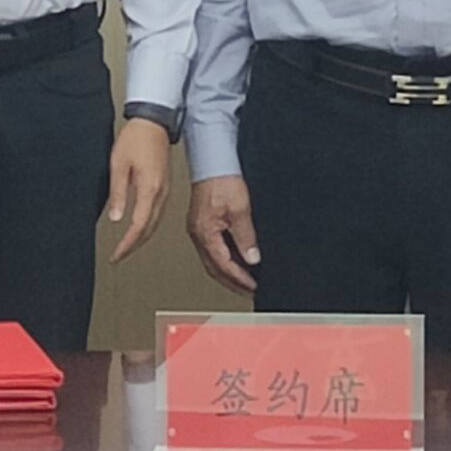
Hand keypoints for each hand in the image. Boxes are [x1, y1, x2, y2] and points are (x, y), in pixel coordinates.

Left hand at [103, 119, 172, 259]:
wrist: (153, 122)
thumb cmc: (135, 139)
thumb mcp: (118, 164)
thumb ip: (118, 193)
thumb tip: (116, 218)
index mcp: (150, 188)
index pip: (138, 226)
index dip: (127, 244)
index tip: (116, 255)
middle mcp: (160, 193)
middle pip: (149, 229)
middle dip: (133, 246)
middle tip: (119, 256)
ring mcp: (165, 190)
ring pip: (155, 223)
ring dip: (141, 238)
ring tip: (127, 247)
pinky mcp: (164, 187)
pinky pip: (157, 214)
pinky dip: (147, 226)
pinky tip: (139, 228)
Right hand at [187, 176, 260, 293]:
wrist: (212, 160)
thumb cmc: (222, 179)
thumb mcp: (240, 209)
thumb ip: (245, 236)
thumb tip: (251, 258)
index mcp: (204, 233)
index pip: (223, 265)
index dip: (239, 278)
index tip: (253, 286)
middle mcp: (198, 234)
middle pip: (214, 268)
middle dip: (232, 282)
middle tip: (249, 290)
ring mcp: (198, 229)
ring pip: (212, 260)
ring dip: (228, 272)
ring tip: (245, 280)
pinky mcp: (202, 223)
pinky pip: (212, 249)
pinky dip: (225, 259)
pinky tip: (236, 260)